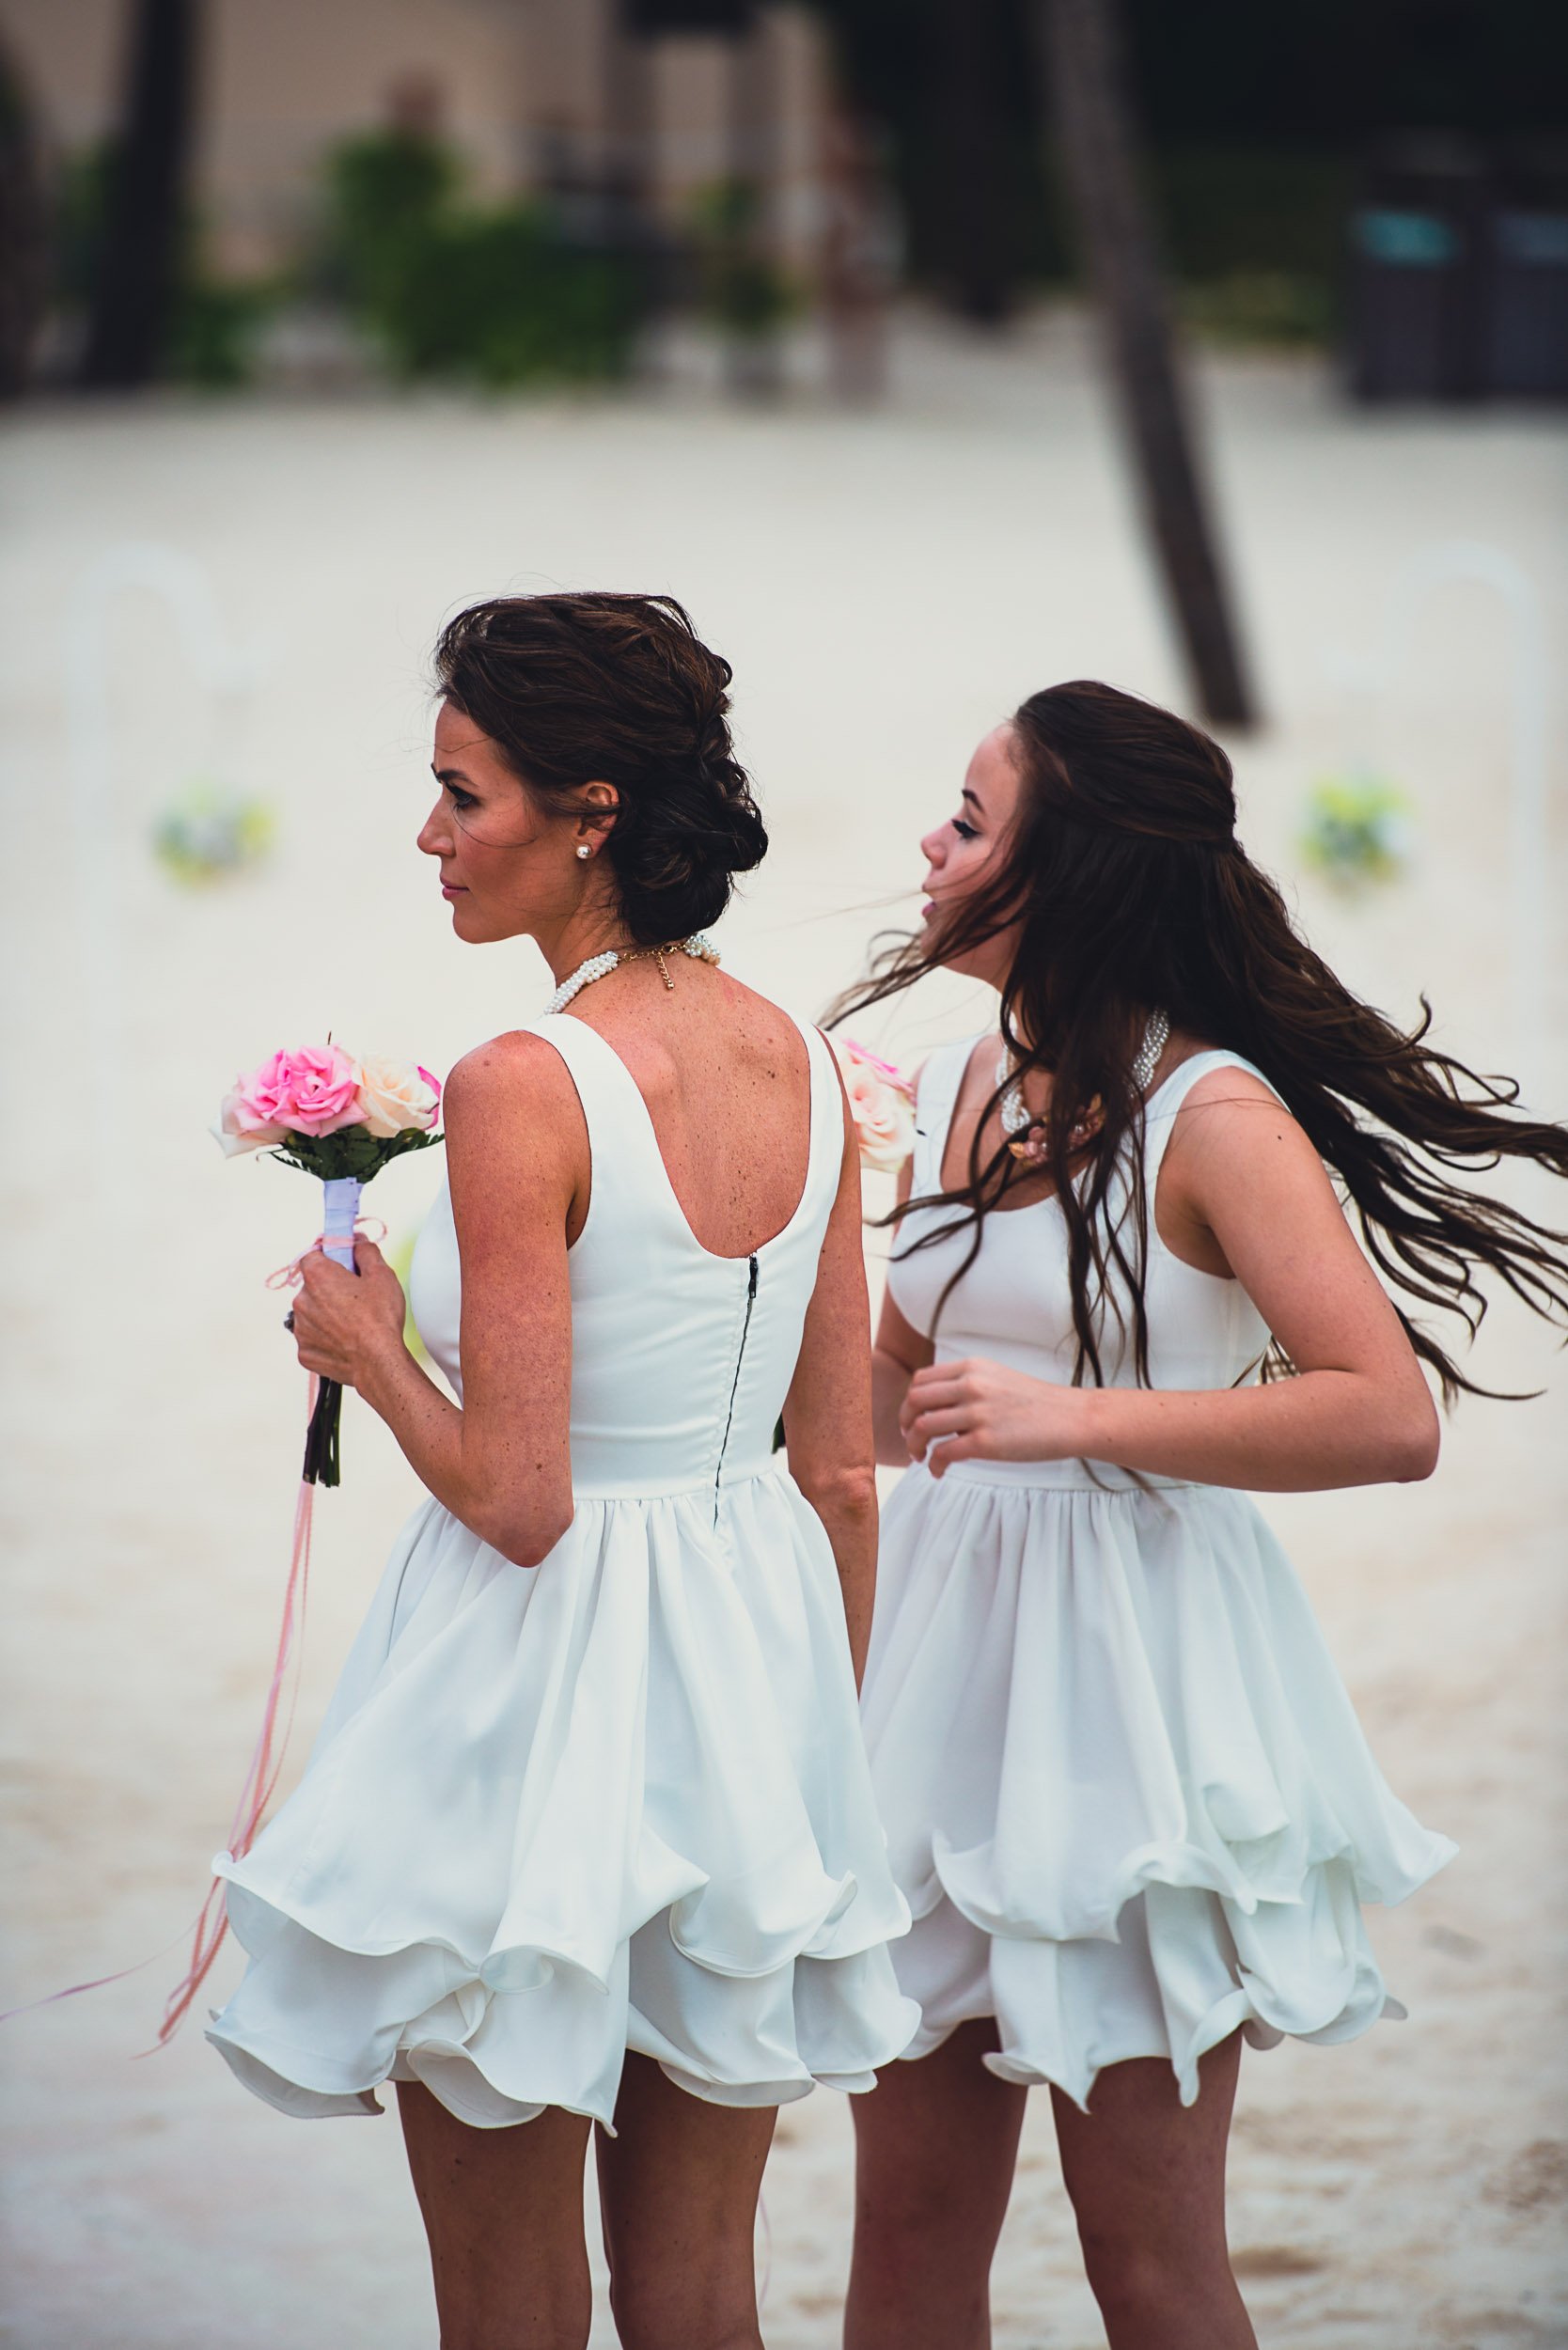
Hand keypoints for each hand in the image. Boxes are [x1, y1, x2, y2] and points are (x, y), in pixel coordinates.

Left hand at [289, 1238, 406, 1388]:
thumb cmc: (379, 1319)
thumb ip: (365, 1251)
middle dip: (330, 1288)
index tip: (343, 1263)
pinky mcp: (305, 1351)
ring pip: (312, 1313)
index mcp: (318, 1276)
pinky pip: (313, 1338)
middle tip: (356, 1297)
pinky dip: (326, 1338)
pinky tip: (346, 1340)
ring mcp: (301, 1328)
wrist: (378, 1362)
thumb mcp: (381, 1275)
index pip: (313, 1255)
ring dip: (327, 1314)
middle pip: (313, 1285)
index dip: (329, 1257)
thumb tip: (357, 1241)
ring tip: (353, 1323)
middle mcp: (302, 1300)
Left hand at [900, 1356, 1092, 1475]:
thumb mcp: (998, 1379)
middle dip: (905, 1423)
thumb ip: (967, 1386)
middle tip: (911, 1439)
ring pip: (922, 1427)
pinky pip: (942, 1453)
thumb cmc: (1036, 1403)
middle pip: (915, 1401)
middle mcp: (971, 1385)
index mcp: (972, 1368)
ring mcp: (977, 1413)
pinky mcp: (985, 1442)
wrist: (1072, 1418)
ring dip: (913, 1446)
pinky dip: (933, 1464)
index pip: (921, 1380)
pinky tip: (939, 1471)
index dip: (911, 1401)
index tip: (913, 1417)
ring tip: (920, 1457)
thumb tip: (937, 1410)